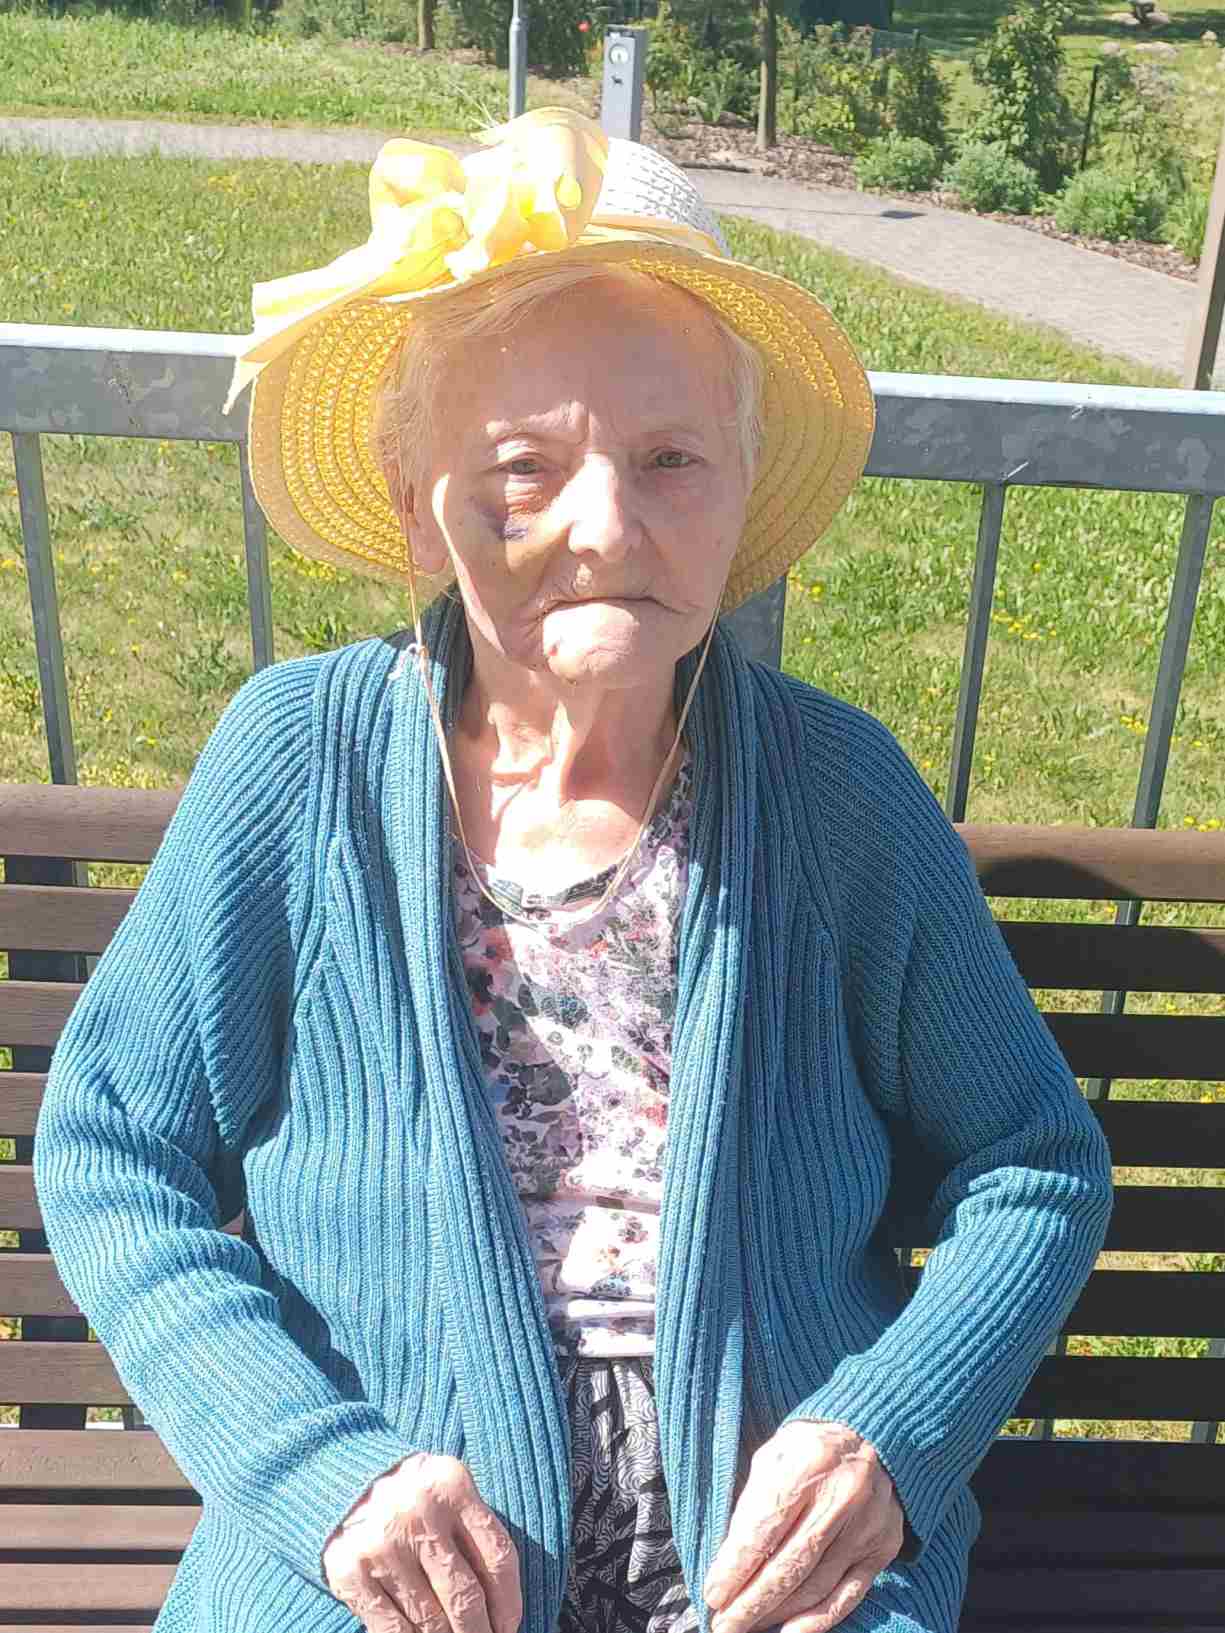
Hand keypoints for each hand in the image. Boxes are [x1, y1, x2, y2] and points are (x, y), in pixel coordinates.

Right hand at [321, 1452, 522, 1632]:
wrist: (338, 1478)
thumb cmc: (410, 1494)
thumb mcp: (446, 1492)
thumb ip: (472, 1532)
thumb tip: (500, 1608)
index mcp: (452, 1484)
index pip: (497, 1559)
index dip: (508, 1604)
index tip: (508, 1627)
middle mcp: (418, 1510)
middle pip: (465, 1596)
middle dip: (480, 1632)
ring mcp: (382, 1542)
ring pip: (431, 1620)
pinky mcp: (350, 1570)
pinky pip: (394, 1628)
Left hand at [701, 1422, 902, 1632]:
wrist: (872, 1436)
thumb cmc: (808, 1448)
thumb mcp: (773, 1457)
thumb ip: (754, 1505)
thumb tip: (731, 1562)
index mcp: (807, 1463)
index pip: (765, 1528)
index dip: (736, 1568)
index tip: (713, 1594)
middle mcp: (842, 1496)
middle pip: (790, 1564)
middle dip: (751, 1602)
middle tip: (723, 1625)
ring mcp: (865, 1525)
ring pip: (815, 1585)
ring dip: (776, 1614)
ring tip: (746, 1628)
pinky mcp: (882, 1547)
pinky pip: (848, 1594)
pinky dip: (818, 1620)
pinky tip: (790, 1632)